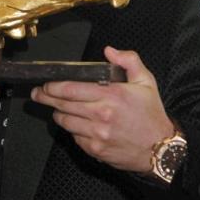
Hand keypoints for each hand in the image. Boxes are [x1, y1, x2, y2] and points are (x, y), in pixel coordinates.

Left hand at [30, 46, 172, 171]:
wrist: (161, 149)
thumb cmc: (152, 114)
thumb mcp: (146, 82)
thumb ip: (128, 61)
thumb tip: (109, 50)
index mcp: (111, 95)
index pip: (71, 89)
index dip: (53, 86)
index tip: (46, 84)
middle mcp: (101, 115)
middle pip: (62, 104)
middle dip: (46, 97)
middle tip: (38, 94)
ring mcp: (97, 134)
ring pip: (65, 121)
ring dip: (58, 113)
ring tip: (57, 108)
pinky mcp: (96, 150)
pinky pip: (75, 137)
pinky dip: (73, 130)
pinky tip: (78, 124)